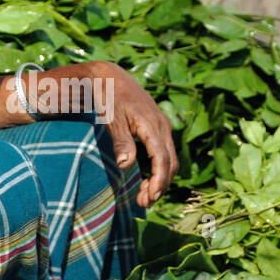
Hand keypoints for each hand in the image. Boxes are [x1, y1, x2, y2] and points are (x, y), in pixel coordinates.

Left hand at [90, 61, 178, 206]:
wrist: (109, 76)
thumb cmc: (108, 97)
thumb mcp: (111, 118)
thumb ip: (121, 141)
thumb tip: (126, 165)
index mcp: (152, 125)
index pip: (163, 159)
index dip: (159, 181)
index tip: (150, 198)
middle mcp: (161, 126)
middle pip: (170, 162)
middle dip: (161, 185)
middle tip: (144, 203)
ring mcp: (161, 126)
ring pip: (169, 159)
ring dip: (161, 179)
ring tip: (145, 196)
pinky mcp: (156, 128)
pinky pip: (164, 152)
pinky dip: (159, 169)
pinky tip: (147, 179)